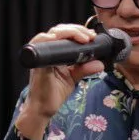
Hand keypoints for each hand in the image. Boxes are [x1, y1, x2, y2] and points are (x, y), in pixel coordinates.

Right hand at [16, 22, 104, 137]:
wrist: (42, 109)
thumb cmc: (53, 94)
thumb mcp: (73, 78)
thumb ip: (84, 69)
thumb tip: (100, 64)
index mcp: (53, 54)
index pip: (64, 35)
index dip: (78, 32)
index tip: (92, 36)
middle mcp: (45, 53)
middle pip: (58, 31)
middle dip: (76, 30)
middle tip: (90, 37)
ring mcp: (40, 57)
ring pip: (51, 34)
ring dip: (67, 32)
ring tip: (83, 38)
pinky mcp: (38, 63)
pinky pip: (40, 46)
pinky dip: (50, 40)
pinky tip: (63, 39)